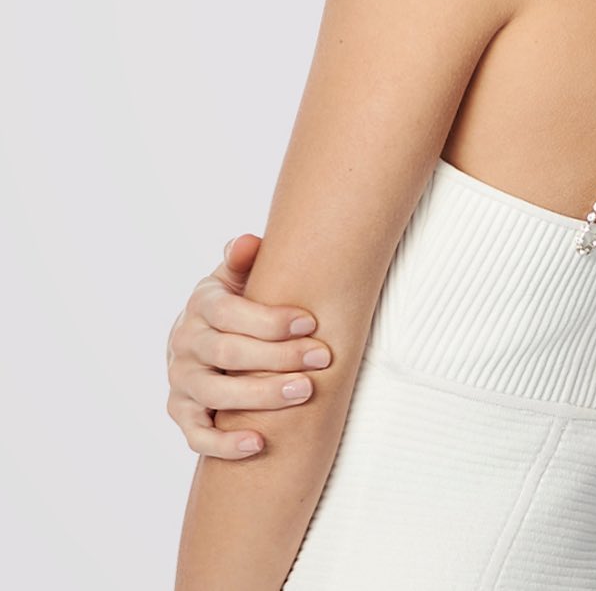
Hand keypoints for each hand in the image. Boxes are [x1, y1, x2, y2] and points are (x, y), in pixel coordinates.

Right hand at [166, 234, 333, 458]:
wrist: (203, 337)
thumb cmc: (236, 304)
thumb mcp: (237, 276)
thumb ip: (243, 259)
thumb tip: (248, 242)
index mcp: (201, 305)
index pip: (230, 314)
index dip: (270, 320)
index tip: (311, 323)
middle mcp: (185, 343)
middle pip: (228, 355)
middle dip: (279, 357)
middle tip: (322, 358)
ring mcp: (181, 381)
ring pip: (216, 395)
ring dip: (261, 396)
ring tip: (305, 391)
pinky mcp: (181, 413)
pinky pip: (198, 436)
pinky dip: (225, 444)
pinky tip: (260, 444)